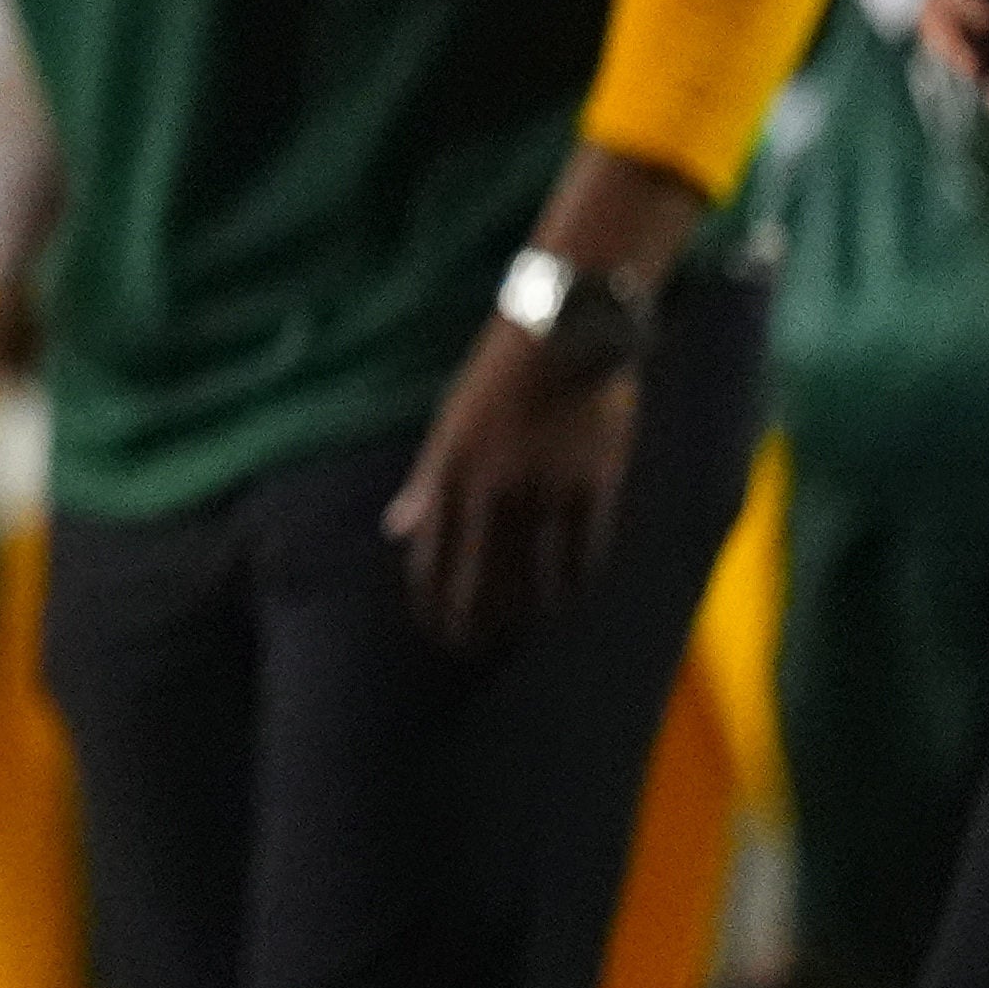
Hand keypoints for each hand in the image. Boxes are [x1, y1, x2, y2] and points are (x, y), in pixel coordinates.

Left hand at [383, 314, 635, 650]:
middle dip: (471, 624)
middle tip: (470, 649)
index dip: (431, 602)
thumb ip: (425, 483)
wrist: (562, 338)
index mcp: (450, 475)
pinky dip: (572, 584)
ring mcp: (545, 494)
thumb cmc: (496, 380)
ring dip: (523, 615)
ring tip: (519, 634)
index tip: (432, 627)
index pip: (432, 560)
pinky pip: (582, 556)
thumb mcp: (448, 426)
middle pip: (479, 582)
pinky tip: (567, 597)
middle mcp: (493, 492)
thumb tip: (396, 529)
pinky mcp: (592, 490)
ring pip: (532, 578)